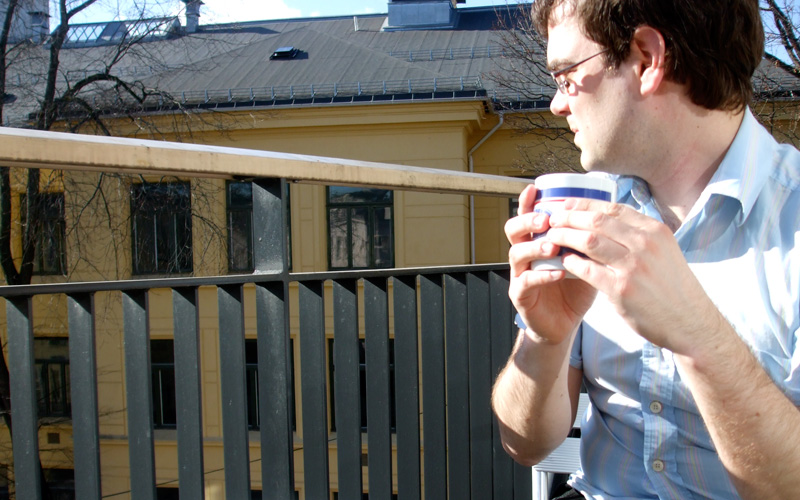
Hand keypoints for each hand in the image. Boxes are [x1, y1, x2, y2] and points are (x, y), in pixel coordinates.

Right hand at [506, 185, 597, 344]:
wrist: (565, 323)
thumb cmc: (575, 289)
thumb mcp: (585, 258)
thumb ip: (589, 239)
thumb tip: (610, 213)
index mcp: (538, 240)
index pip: (529, 215)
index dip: (529, 202)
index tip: (535, 189)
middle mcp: (525, 253)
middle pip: (513, 229)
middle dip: (527, 220)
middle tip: (545, 220)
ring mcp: (520, 274)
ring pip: (516, 253)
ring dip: (534, 246)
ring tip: (552, 246)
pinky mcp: (520, 295)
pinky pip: (525, 281)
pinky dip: (541, 276)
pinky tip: (557, 273)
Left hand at [546, 198, 721, 353]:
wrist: (691, 322)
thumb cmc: (673, 287)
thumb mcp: (664, 250)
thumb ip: (639, 235)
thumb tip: (608, 220)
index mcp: (655, 231)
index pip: (613, 208)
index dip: (584, 204)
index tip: (566, 205)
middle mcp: (645, 244)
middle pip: (597, 221)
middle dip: (569, 217)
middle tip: (552, 219)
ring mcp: (634, 267)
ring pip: (589, 241)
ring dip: (565, 237)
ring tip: (551, 237)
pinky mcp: (622, 290)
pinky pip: (587, 270)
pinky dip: (571, 263)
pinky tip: (563, 262)